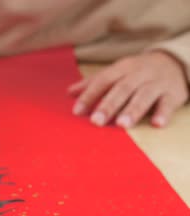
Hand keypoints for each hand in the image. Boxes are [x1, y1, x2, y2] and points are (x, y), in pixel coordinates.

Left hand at [68, 51, 188, 127]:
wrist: (174, 62)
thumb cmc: (136, 72)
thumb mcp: (116, 73)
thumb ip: (93, 83)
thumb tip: (68, 92)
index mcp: (121, 69)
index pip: (102, 81)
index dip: (89, 96)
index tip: (77, 111)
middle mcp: (138, 74)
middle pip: (122, 89)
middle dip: (108, 105)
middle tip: (96, 121)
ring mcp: (156, 83)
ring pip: (144, 96)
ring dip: (133, 110)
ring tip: (122, 125)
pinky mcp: (173, 93)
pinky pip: (168, 103)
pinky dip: (163, 113)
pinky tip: (156, 124)